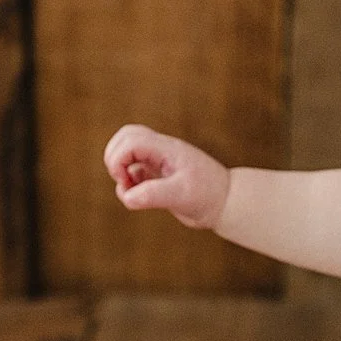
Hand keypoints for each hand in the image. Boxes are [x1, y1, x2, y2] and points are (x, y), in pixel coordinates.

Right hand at [103, 124, 229, 229]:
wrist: (226, 203)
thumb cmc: (208, 195)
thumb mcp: (181, 195)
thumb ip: (153, 195)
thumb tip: (127, 196)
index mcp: (166, 149)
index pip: (131, 140)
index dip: (118, 160)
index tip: (126, 182)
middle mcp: (161, 151)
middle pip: (125, 137)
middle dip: (114, 159)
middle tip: (124, 182)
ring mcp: (160, 161)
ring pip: (127, 151)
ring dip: (120, 170)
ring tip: (132, 190)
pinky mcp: (159, 175)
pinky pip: (135, 170)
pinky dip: (129, 182)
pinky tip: (140, 196)